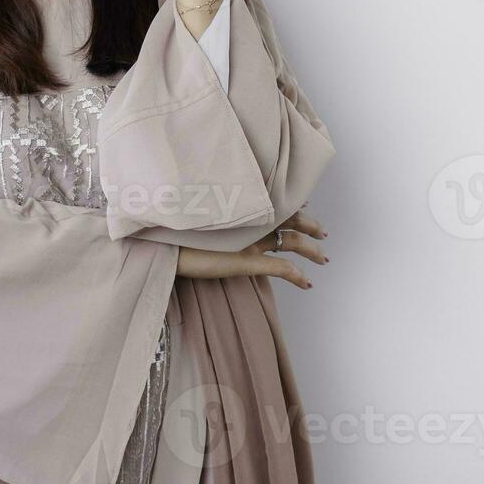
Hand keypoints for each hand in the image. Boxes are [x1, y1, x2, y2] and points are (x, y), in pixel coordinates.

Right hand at [174, 209, 329, 288]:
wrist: (161, 242)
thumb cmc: (173, 229)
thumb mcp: (197, 215)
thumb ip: (214, 212)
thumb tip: (213, 211)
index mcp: (239, 207)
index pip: (274, 200)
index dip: (291, 202)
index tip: (303, 204)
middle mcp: (248, 220)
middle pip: (290, 218)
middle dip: (310, 224)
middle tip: (322, 231)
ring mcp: (250, 240)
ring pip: (292, 241)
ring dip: (311, 250)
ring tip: (323, 258)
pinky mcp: (247, 260)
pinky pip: (282, 268)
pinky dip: (297, 276)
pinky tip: (306, 283)